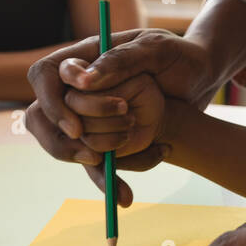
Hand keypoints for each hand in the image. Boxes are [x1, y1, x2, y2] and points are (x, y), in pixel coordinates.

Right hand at [24, 30, 215, 198]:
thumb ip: (121, 59)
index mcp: (86, 57)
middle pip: (42, 116)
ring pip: (64, 144)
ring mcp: (92, 115)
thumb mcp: (156, 50)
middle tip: (90, 153)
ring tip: (109, 164)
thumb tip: (86, 80)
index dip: (52, 100)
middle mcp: (81, 88)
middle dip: (59, 139)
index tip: (77, 123)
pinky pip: (96, 164)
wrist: (203, 81)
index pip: (46, 75)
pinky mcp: (108, 138)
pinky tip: (124, 196)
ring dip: (83, 161)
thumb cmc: (180, 56)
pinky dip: (107, 181)